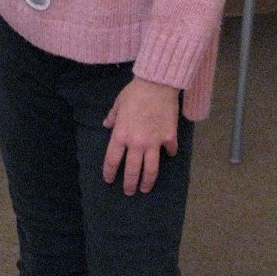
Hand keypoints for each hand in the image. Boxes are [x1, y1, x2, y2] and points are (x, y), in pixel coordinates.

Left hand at [102, 77, 179, 194]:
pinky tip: (169, 155)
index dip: (110, 172)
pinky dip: (170, 154)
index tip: (109, 180)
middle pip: (132, 171)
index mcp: (121, 135)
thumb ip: (113, 116)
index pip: (112, 160)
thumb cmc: (135, 92)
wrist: (157, 84)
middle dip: (130, 184)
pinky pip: (170, 150)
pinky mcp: (169, 137)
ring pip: (151, 169)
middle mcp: (136, 143)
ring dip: (147, 182)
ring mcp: (154, 142)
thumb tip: (107, 123)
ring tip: (145, 188)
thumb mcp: (118, 103)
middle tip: (129, 191)